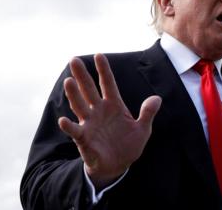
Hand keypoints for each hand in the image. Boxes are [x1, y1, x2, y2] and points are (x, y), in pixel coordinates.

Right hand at [58, 54, 161, 188]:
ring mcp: (90, 123)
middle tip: (74, 59)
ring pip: (80, 105)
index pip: (108, 84)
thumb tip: (157, 98)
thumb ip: (147, 113)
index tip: (99, 55)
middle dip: (82, 75)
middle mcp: (99, 111)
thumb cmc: (129, 145)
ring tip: (69, 81)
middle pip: (89, 90)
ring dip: (74, 94)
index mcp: (114, 105)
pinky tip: (64, 120)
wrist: (118, 166)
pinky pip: (75, 131)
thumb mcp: (143, 129)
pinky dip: (69, 126)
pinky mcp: (84, 138)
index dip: (103, 70)